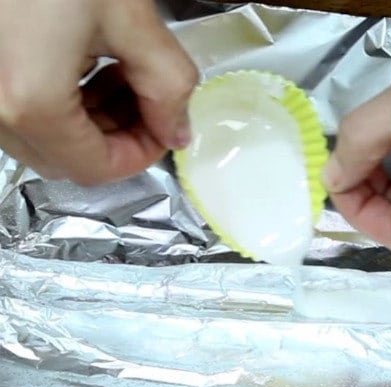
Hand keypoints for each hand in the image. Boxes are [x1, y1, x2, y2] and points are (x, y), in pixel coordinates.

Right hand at [0, 0, 198, 185]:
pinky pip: (13, 103)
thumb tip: (178, 130)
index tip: (168, 126)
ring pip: (38, 134)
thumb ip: (168, 86)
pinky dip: (55, 95)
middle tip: (149, 97)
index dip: (142, 154)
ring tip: (118, 68)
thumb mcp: (132, 19)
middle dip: (116, 136)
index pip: (95, 168)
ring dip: (88, 117)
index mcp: (30, 100)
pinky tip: (82, 55)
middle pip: (63, 158)